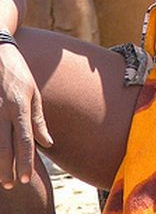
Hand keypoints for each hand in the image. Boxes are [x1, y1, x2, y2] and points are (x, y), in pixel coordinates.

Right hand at [0, 44, 52, 187]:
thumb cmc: (18, 74)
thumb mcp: (34, 93)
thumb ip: (38, 119)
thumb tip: (47, 143)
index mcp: (19, 107)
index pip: (24, 139)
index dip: (25, 160)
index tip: (26, 177)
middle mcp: (3, 111)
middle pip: (4, 146)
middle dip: (8, 168)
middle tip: (12, 184)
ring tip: (2, 179)